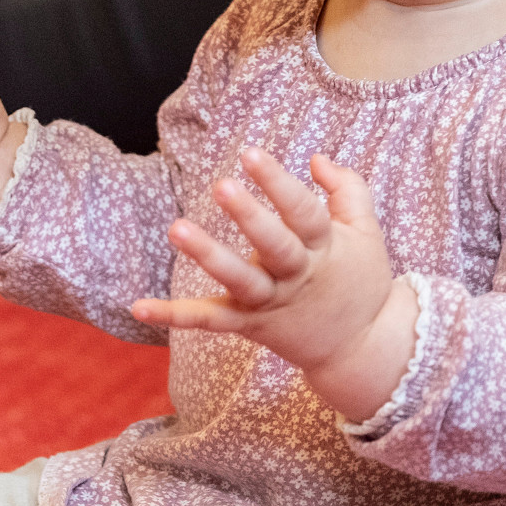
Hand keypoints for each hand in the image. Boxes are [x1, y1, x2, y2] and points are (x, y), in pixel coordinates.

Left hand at [132, 147, 416, 421]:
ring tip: (176, 228)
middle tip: (221, 186)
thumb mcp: (367, 232)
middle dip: (249, 216)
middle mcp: (297, 274)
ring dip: (209, 256)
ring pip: (239, 280)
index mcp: (325, 247)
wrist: (363, 352)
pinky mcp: (250, 326)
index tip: (251, 154)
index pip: (303, 211)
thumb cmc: (361, 281)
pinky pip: (210, 320)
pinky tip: (139, 306)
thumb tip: (316, 158)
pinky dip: (175, 315)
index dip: (278, 183)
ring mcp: (271, 302)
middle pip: (274, 244)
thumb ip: (348, 189)